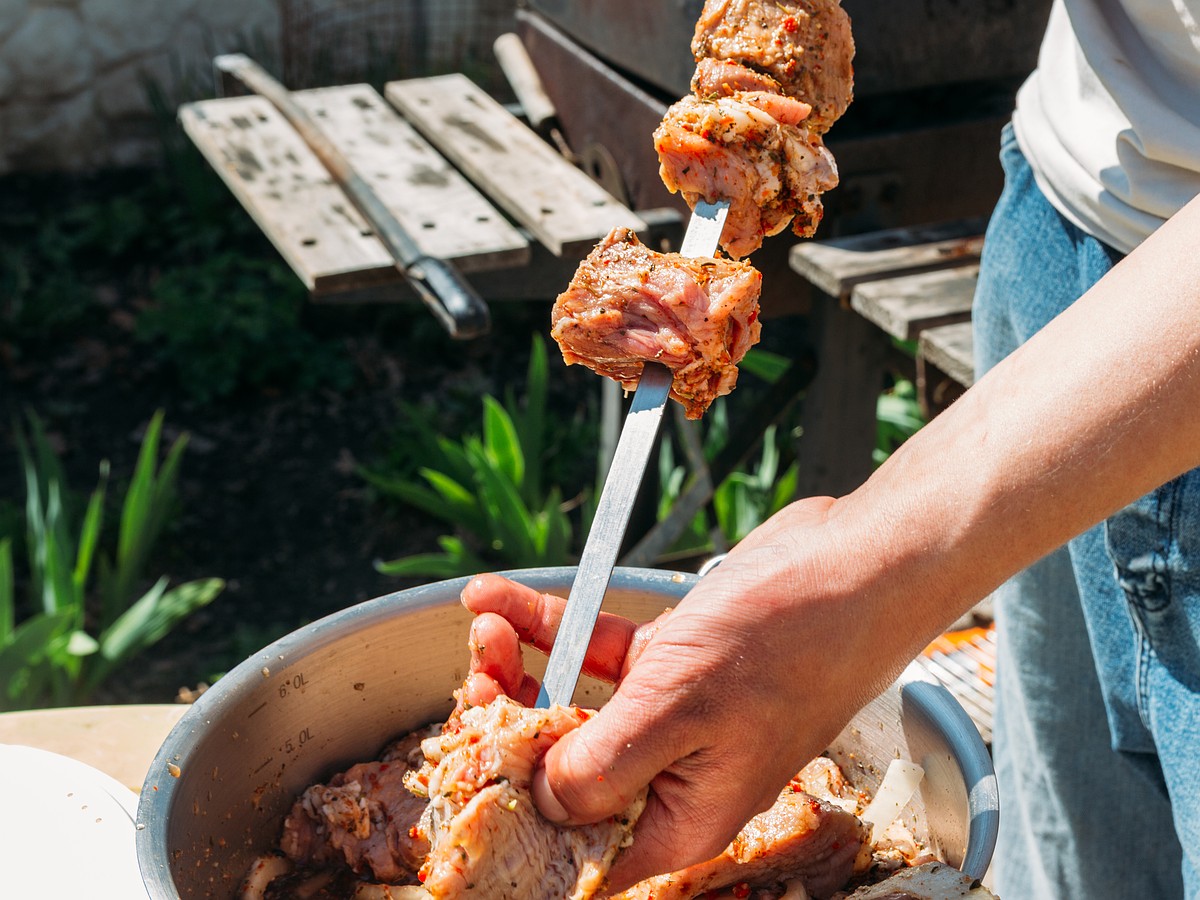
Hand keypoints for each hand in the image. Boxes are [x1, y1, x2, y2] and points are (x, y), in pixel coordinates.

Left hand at [461, 495, 933, 891]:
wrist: (857, 564)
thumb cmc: (789, 643)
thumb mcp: (681, 709)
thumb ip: (603, 767)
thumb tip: (539, 802)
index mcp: (680, 817)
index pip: (578, 847)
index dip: (517, 817)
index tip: (467, 774)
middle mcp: (673, 775)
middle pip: (563, 770)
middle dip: (505, 724)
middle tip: (473, 680)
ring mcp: (672, 714)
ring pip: (574, 705)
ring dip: (520, 666)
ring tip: (484, 625)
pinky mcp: (674, 661)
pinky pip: (597, 652)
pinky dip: (551, 625)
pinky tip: (505, 600)